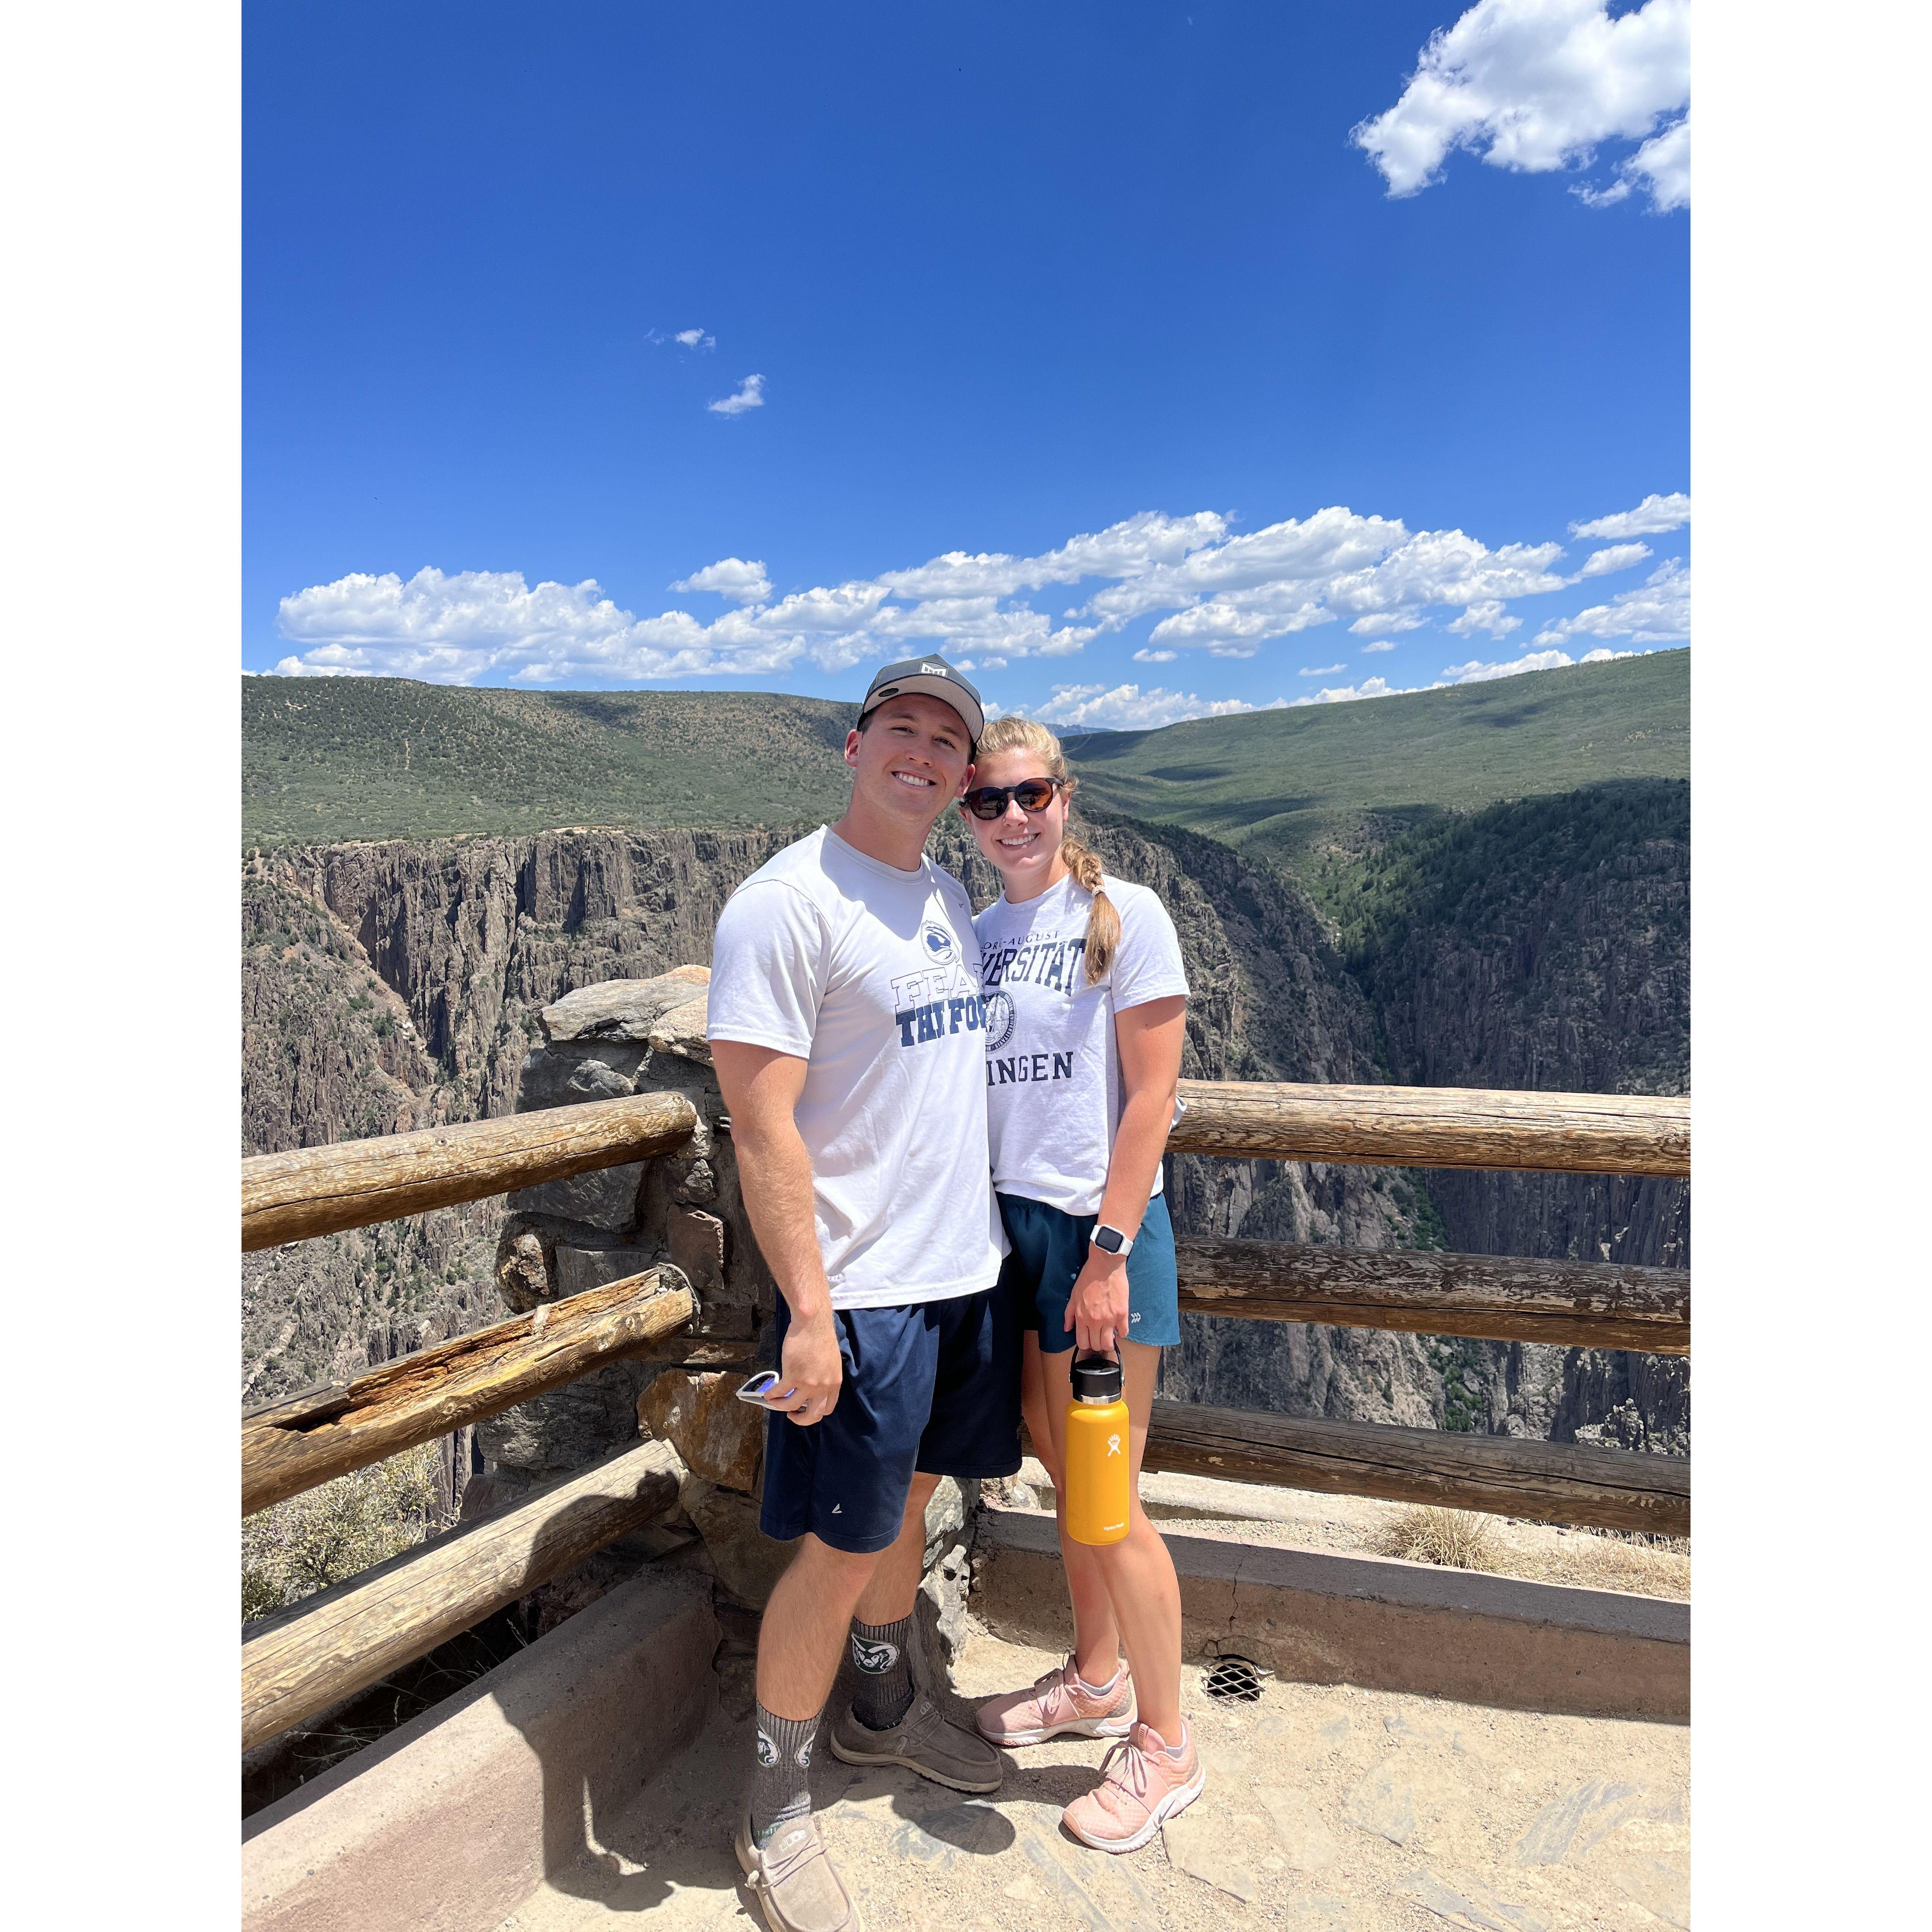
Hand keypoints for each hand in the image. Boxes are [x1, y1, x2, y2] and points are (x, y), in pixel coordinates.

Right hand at [773, 1307, 843, 1425]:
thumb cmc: (820, 1337)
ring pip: (791, 1405)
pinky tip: (767, 1394)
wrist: (812, 1323)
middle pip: (813, 1415)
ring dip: (781, 1406)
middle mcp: (823, 1387)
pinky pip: (779, 1392)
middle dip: (801, 1419)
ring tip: (775, 1402)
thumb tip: (814, 1386)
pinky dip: (771, 1396)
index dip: (815, 1412)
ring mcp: (808, 1384)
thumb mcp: (831, 1362)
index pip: (828, 1408)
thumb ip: (825, 1377)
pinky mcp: (793, 1376)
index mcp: (834, 1383)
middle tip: (792, 1414)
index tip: (807, 1410)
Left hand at [1066, 1250, 1129, 1355]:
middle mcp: (1095, 1321)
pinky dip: (1121, 1332)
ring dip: (1110, 1342)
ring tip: (1110, 1334)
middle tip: (1100, 1336)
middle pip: (1097, 1346)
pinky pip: (1124, 1333)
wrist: (1105, 1265)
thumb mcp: (1073, 1296)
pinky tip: (1118, 1326)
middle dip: (1098, 1344)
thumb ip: (1069, 1315)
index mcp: (1081, 1317)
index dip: (1086, 1344)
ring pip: (1110, 1344)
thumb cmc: (1088, 1278)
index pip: (1082, 1343)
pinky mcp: (1122, 1314)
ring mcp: (1109, 1319)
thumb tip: (1067, 1329)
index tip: (1089, 1339)